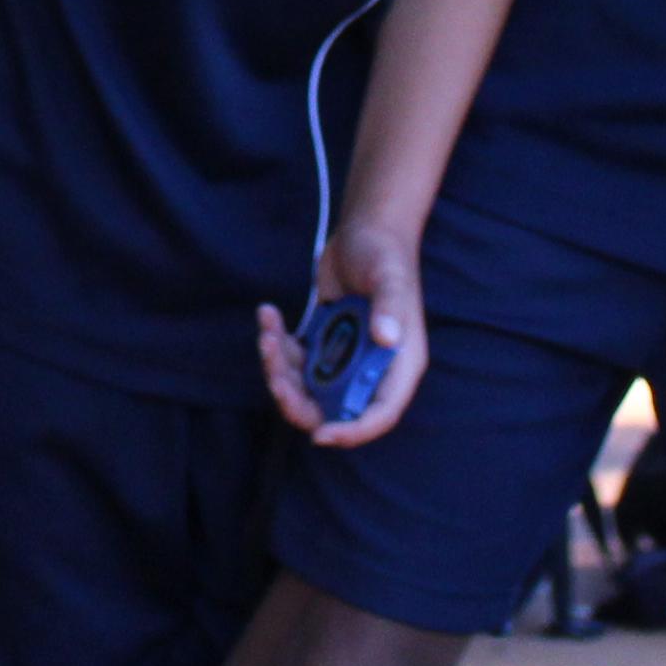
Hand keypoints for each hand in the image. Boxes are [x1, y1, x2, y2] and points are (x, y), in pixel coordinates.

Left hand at [255, 219, 430, 447]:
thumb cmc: (386, 255)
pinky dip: (275, 343)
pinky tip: (268, 314)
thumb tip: (386, 338)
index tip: (321, 434)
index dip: (352, 432)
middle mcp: (369, 369)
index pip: (379, 414)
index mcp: (397, 366)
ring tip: (269, 332)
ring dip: (279, 368)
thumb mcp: (390, 278)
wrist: (366, 230)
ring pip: (305, 388)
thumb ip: (390, 307)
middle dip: (298, 401)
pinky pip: (292, 360)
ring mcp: (343, 358)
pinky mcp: (321, 342)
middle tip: (277, 379)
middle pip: (332, 410)